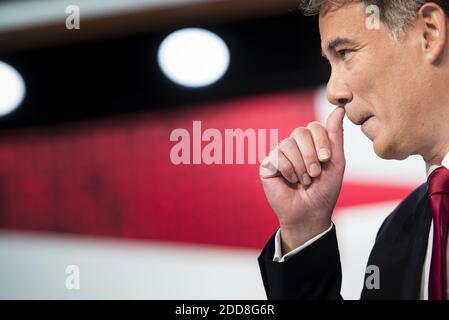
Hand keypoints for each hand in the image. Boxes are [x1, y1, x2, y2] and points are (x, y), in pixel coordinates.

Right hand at [259, 107, 345, 252]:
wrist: (310, 214)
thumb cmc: (324, 190)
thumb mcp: (336, 162)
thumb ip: (335, 136)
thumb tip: (339, 108)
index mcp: (311, 143)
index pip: (314, 126)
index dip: (321, 140)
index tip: (326, 159)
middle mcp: (295, 145)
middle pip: (300, 132)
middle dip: (310, 154)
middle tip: (315, 173)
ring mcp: (280, 154)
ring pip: (287, 144)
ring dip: (300, 165)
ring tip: (304, 180)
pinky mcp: (268, 164)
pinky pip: (277, 157)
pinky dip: (288, 171)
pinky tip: (291, 181)